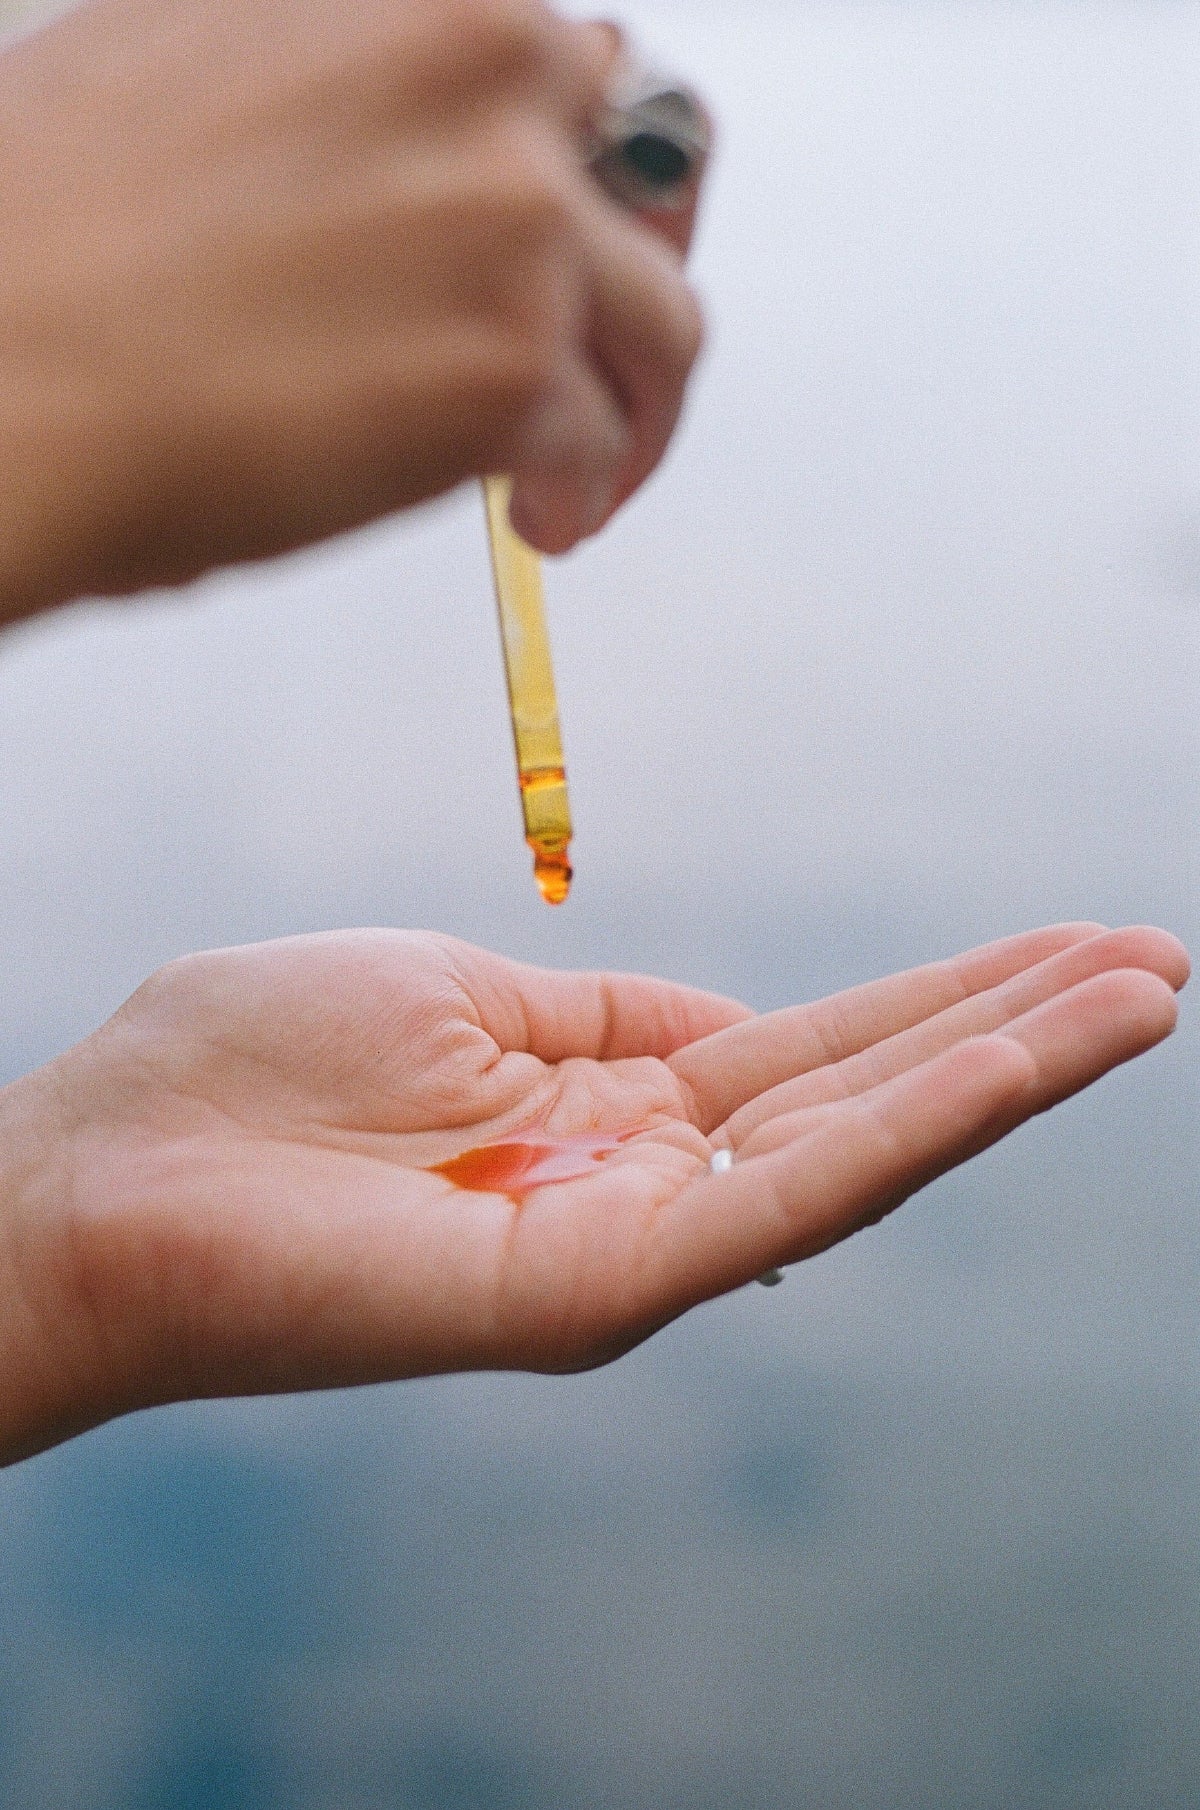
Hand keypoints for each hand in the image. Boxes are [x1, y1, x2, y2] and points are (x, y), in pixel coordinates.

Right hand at [0, 0, 703, 618]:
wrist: (4, 372)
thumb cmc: (52, 243)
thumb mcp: (199, 65)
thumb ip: (342, 92)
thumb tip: (384, 153)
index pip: (573, 73)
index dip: (578, 170)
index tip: (569, 227)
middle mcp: (490, 79)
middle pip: (653, 184)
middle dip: (631, 279)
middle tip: (612, 356)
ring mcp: (516, 225)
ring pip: (662, 324)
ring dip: (631, 404)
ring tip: (581, 465)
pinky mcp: (516, 369)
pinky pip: (600, 445)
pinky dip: (579, 491)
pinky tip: (532, 516)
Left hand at [0, 920, 1185, 1462]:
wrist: (106, 1172)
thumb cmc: (248, 1069)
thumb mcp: (453, 994)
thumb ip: (604, 1013)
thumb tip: (730, 1027)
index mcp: (605, 1107)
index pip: (813, 1045)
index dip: (942, 994)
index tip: (1062, 944)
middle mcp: (643, 1182)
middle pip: (866, 1091)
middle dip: (1015, 1025)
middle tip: (1160, 960)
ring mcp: (632, 1241)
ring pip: (859, 1148)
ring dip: (1008, 1068)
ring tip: (1143, 996)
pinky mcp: (600, 1286)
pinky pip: (786, 1196)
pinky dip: (911, 1128)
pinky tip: (1018, 1061)